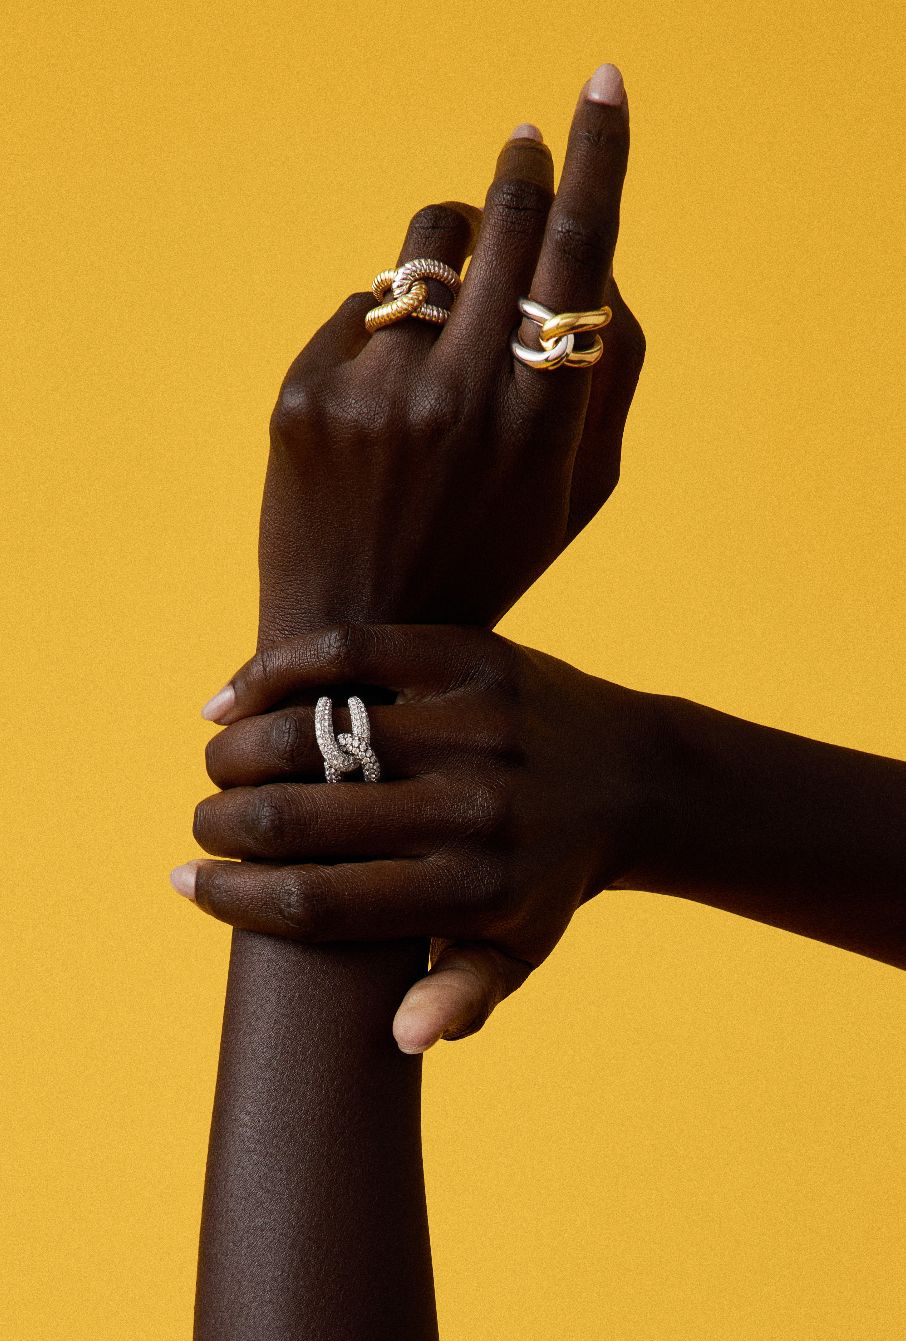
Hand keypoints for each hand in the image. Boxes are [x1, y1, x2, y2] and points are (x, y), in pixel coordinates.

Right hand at [175, 624, 659, 1049]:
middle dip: (223, 822)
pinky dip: (274, 670)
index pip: (318, 905)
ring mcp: (474, 724)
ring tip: (217, 762)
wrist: (637, 778)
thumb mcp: (521, 947)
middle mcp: (473, 808)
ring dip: (238, 750)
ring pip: (315, 730)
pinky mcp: (474, 657)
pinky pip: (349, 652)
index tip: (189, 884)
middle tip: (203, 821)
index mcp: (473, 890)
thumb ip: (465, 994)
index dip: (234, 899)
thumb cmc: (555, 874)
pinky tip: (232, 698)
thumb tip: (399, 1039)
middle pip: (301, 818)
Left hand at [258, 64, 643, 642]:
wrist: (360, 638)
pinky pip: (361, 311)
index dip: (597, 157)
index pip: (580, 254)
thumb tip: (593, 261)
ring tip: (444, 323)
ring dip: (448, 254)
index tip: (599, 87)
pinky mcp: (304, 395)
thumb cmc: (487, 554)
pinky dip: (383, 336)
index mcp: (545, 426)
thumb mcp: (580, 490)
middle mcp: (463, 397)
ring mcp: (377, 394)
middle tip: (522, 151)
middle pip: (502, 221)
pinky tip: (379, 407)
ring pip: (423, 251)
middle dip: (519, 171)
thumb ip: (610, 374)